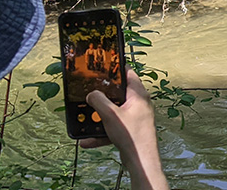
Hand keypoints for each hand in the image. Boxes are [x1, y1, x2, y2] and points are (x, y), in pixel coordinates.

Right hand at [80, 70, 168, 189]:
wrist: (141, 161)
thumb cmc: (131, 135)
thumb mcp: (110, 114)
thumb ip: (98, 100)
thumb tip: (91, 94)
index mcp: (138, 95)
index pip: (128, 74)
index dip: (116, 68)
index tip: (103, 66)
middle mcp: (139, 104)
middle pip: (118, 94)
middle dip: (103, 95)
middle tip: (89, 91)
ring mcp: (136, 117)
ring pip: (114, 112)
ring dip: (99, 117)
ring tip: (85, 118)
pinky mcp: (131, 130)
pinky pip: (114, 127)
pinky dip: (102, 132)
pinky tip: (87, 140)